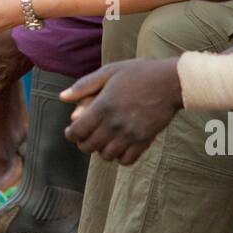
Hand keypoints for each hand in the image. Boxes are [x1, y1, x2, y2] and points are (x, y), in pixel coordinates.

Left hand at [61, 58, 181, 164]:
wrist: (170, 82)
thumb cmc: (139, 73)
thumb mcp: (109, 72)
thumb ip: (84, 86)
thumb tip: (62, 97)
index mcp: (102, 106)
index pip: (77, 131)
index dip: (71, 134)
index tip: (72, 131)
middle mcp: (114, 124)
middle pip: (88, 147)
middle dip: (83, 142)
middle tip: (87, 136)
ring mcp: (129, 134)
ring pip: (105, 156)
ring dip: (101, 150)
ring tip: (104, 140)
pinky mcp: (144, 141)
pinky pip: (126, 160)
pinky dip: (120, 157)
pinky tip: (120, 145)